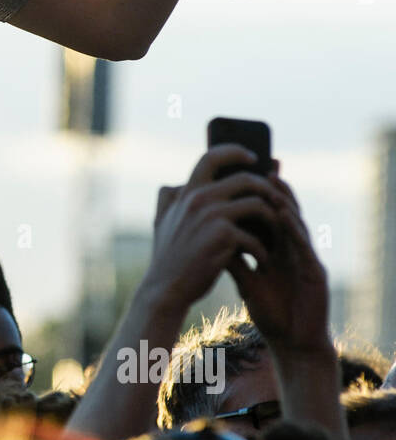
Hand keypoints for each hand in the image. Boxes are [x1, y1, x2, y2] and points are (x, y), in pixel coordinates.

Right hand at [144, 145, 281, 315]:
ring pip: (257, 205)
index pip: (211, 157)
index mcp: (186, 193)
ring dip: (272, 220)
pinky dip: (263, 249)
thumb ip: (169, 200)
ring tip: (275, 235)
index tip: (254, 156)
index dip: (235, 151)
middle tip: (277, 203)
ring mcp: (211, 216)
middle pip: (245, 179)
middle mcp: (198, 199)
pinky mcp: (223, 236)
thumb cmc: (169, 258)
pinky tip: (262, 260)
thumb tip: (175, 184)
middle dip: (267, 190)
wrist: (166, 288)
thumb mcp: (162, 222)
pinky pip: (256, 235)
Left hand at [228, 176, 330, 352]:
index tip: (241, 174)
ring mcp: (306, 259)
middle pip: (283, 212)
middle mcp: (294, 250)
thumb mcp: (246, 282)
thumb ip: (233, 259)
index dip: (257, 195)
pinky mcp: (315, 272)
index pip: (267, 216)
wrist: (293, 343)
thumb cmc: (272, 313)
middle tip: (260, 164)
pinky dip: (294, 229)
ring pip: (296, 223)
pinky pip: (304, 246)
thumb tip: (209, 235)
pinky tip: (284, 215)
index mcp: (278, 250)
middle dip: (272, 189)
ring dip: (284, 201)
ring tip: (270, 180)